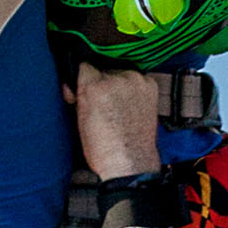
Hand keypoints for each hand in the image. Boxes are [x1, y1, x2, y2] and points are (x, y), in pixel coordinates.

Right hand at [68, 64, 162, 179]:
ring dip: (117, 83)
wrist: (130, 161)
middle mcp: (116, 79)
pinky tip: (131, 105)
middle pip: (102, 69)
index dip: (82, 79)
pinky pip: (137, 78)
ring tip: (118, 106)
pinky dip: (133, 88)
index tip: (83, 89)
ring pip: (120, 72)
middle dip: (100, 81)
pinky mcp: (149, 85)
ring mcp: (135, 81)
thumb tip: (77, 77)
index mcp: (94, 86)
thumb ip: (79, 92)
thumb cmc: (102, 146)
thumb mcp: (79, 116)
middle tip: (102, 103)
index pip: (83, 65)